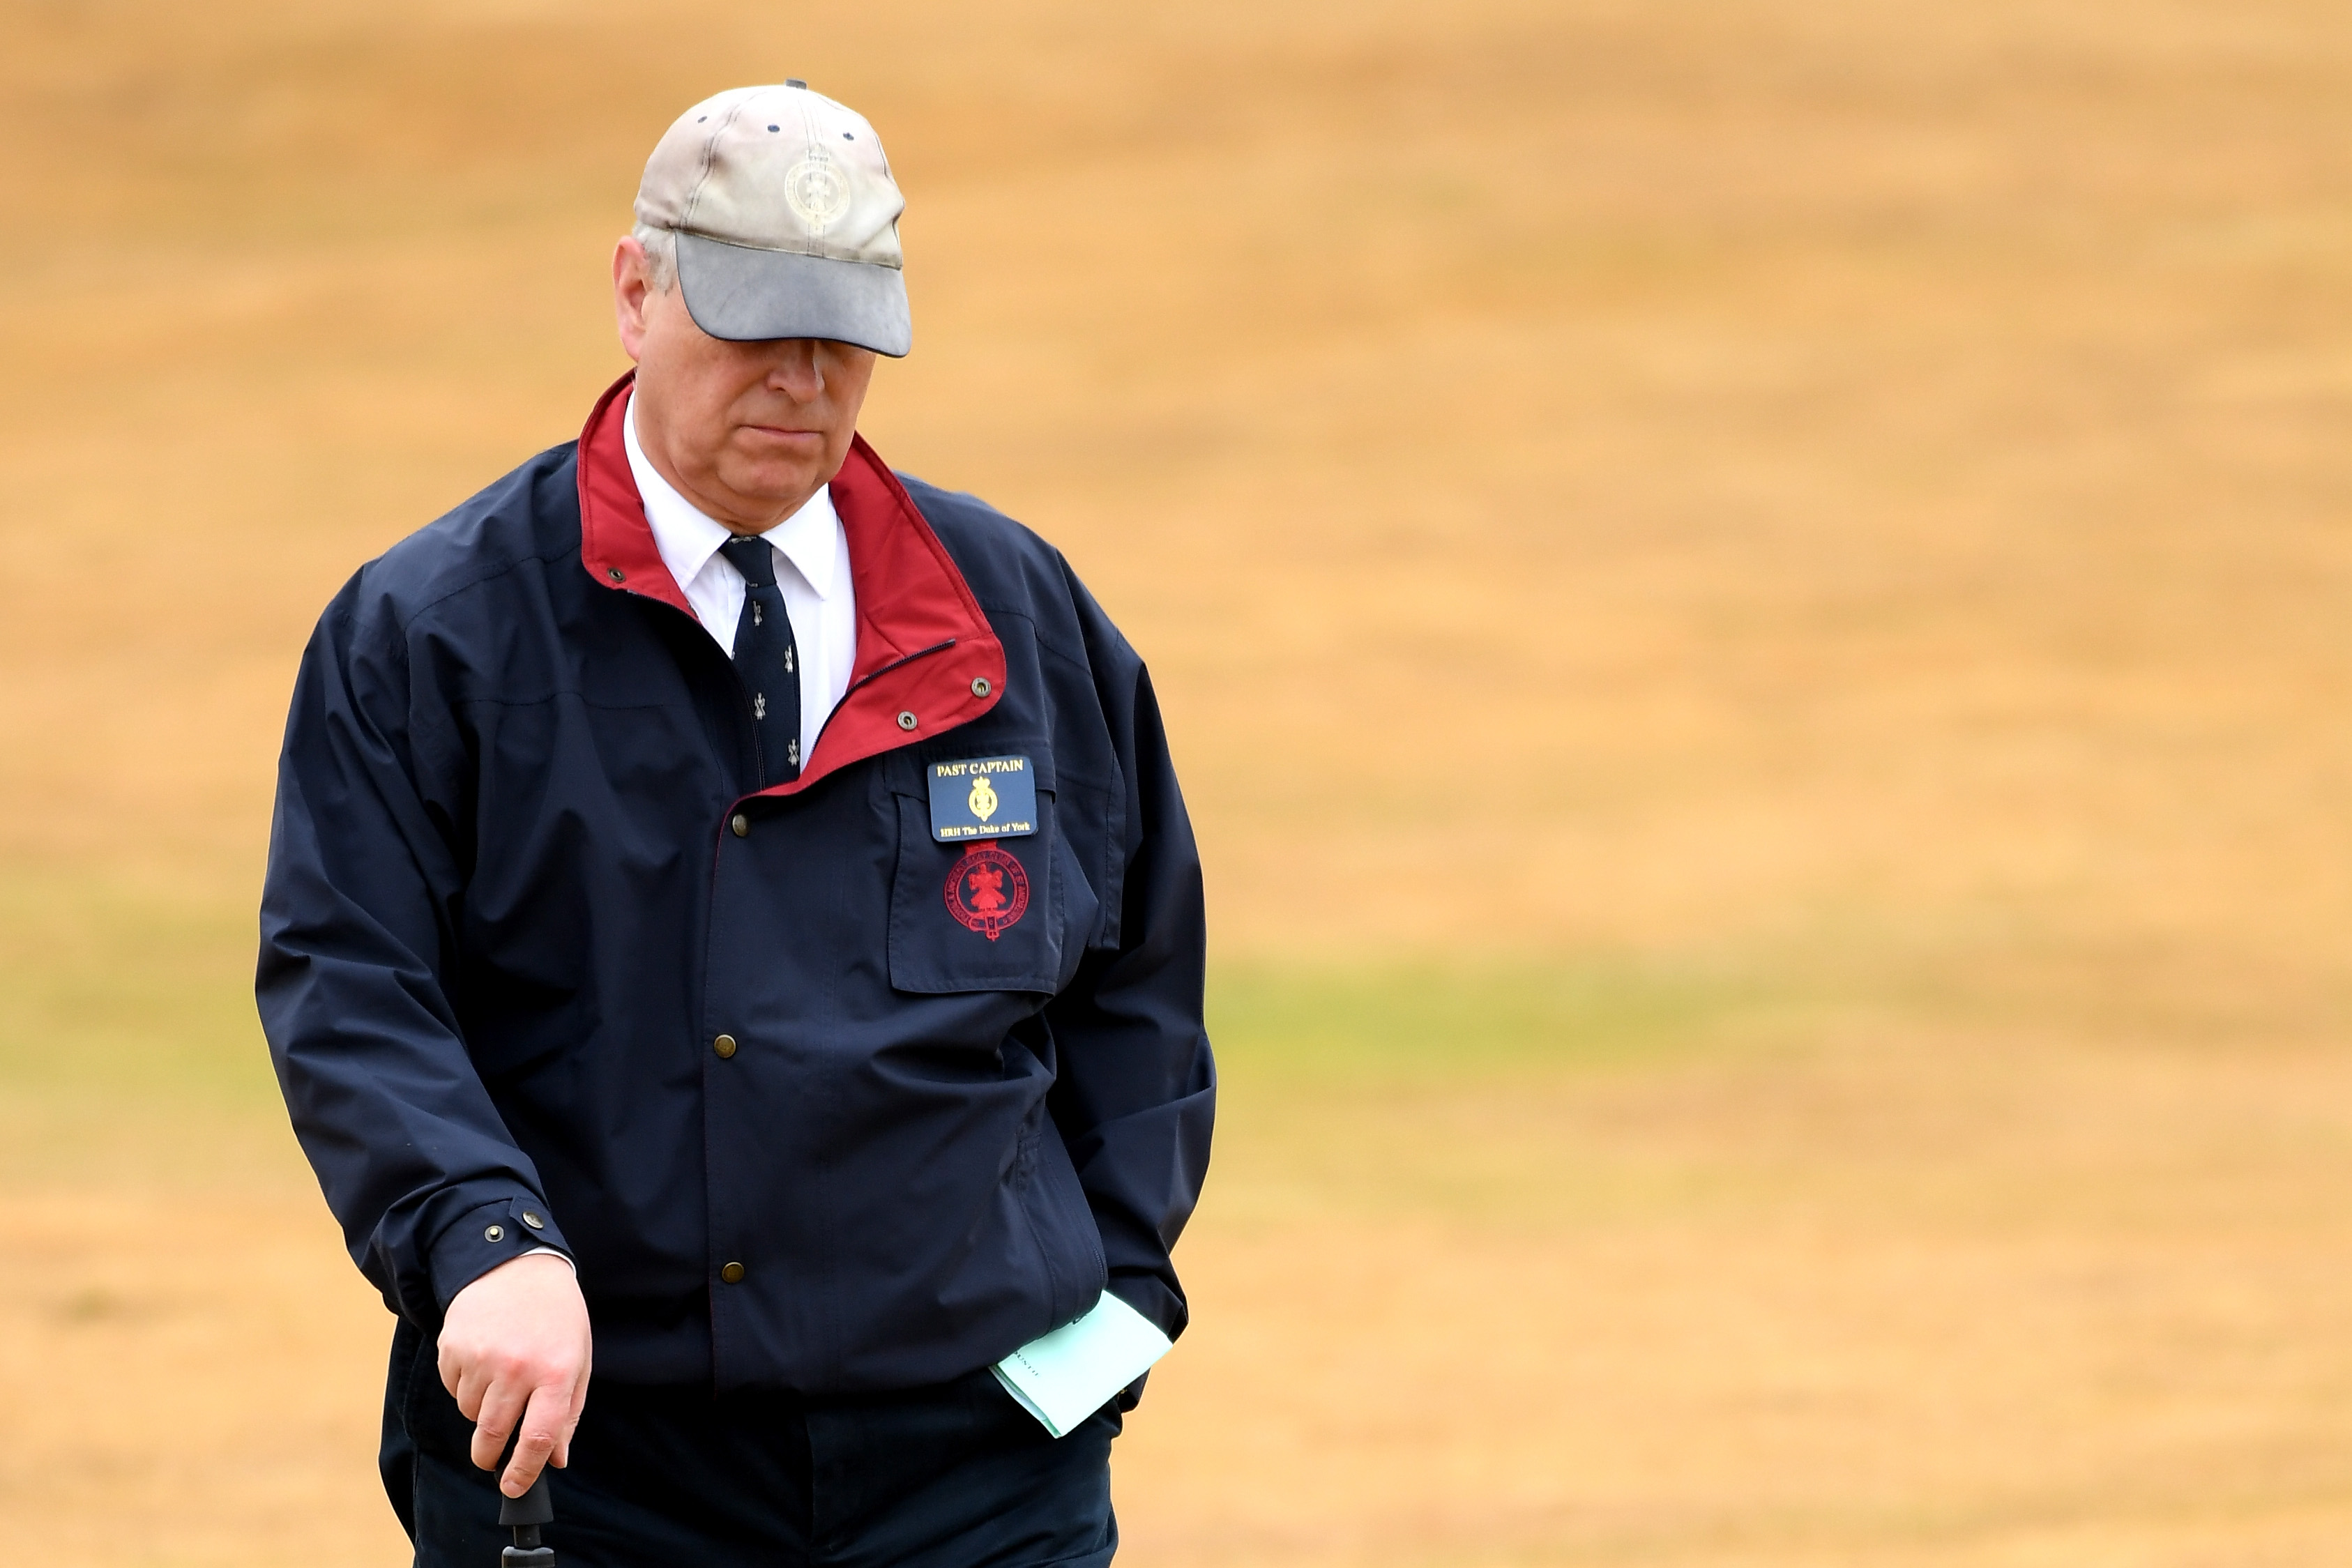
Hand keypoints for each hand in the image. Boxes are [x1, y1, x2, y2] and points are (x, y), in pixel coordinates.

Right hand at [437, 1252, 592, 1495]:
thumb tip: (556, 1459)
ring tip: (500, 1377)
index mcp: (556, 1372)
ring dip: (481, 1411)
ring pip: (470, 1414)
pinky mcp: (453, 1348)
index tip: (516, 1489)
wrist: (516, 1265)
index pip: (539, 1437)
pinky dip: (464, 1385)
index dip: (525, 1471)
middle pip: (493, 1435)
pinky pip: (452, 1388)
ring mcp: (482, 1358)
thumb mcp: (578, 1358)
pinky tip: (482, 1358)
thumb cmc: (555, 1316)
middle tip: (494, 1455)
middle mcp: (518, 1368)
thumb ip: (569, 1412)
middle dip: (490, 1455)